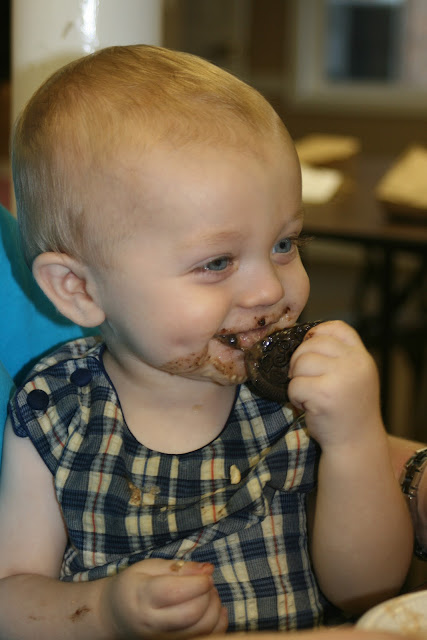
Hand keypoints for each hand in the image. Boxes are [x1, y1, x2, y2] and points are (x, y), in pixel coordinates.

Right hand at [100, 558, 227, 638]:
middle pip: (193, 613)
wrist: (114, 616)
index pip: (178, 592)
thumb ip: (179, 567)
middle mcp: (154, 623)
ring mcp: (164, 639)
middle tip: (206, 582)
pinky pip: (205, 638)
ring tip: (208, 594)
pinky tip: (213, 608)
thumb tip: (207, 569)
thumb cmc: (132, 586)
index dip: (200, 581)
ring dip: (214, 608)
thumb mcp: (149, 567)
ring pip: (202, 629)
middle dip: (208, 594)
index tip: (205, 573)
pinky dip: (217, 623)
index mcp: (144, 597)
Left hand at [288, 320, 382, 447]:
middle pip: (311, 344)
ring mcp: (341, 378)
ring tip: (309, 395)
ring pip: (300, 363)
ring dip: (297, 380)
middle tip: (306, 380)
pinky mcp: (324, 395)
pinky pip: (295, 385)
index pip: (337, 328)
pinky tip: (308, 407)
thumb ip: (338, 357)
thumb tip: (305, 337)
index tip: (309, 347)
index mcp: (362, 357)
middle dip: (299, 361)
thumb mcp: (354, 376)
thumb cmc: (348, 410)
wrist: (356, 444)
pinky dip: (294, 397)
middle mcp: (355, 364)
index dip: (317, 333)